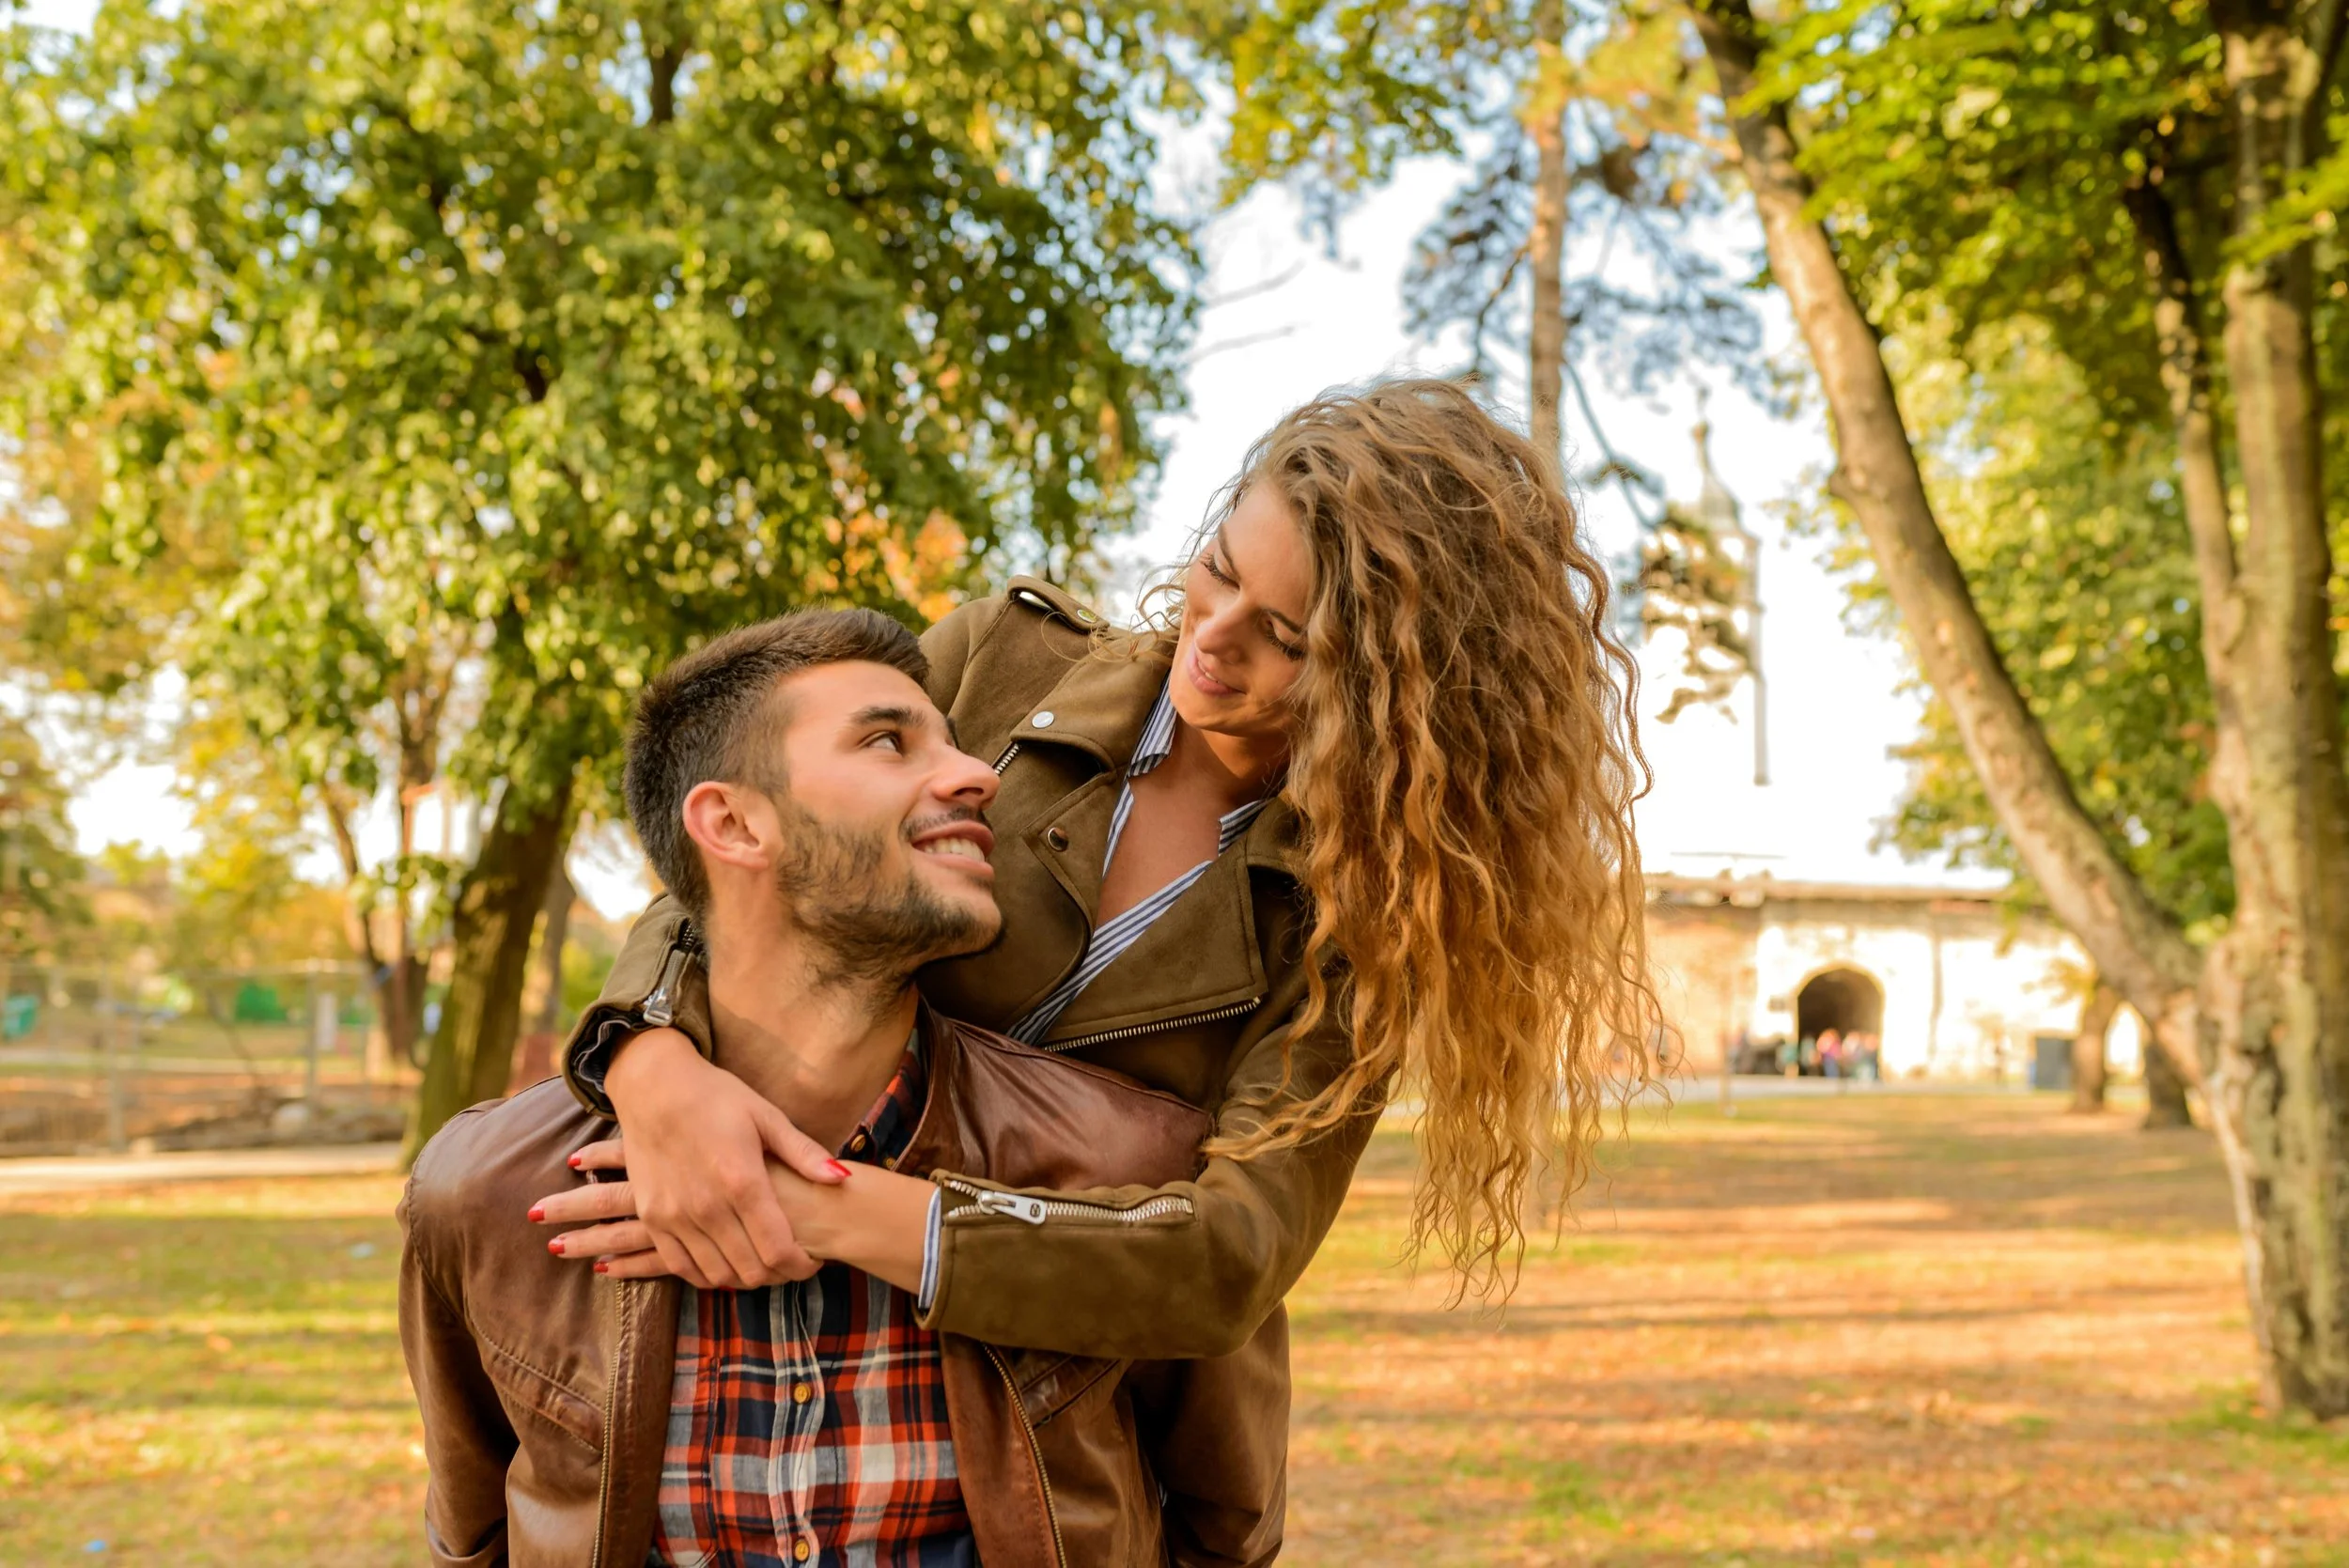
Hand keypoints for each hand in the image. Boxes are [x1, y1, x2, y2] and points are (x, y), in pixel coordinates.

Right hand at [556, 1027, 843, 1287]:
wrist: (653, 1086)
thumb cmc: (715, 1097)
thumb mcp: (765, 1117)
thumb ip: (803, 1153)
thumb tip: (843, 1179)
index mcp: (742, 1181)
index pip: (779, 1250)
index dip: (801, 1266)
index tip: (814, 1261)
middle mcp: (707, 1206)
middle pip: (752, 1270)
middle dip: (779, 1274)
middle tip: (791, 1262)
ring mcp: (675, 1216)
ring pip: (718, 1275)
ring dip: (745, 1277)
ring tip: (761, 1261)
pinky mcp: (652, 1218)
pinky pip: (681, 1267)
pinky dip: (707, 1274)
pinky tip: (724, 1262)